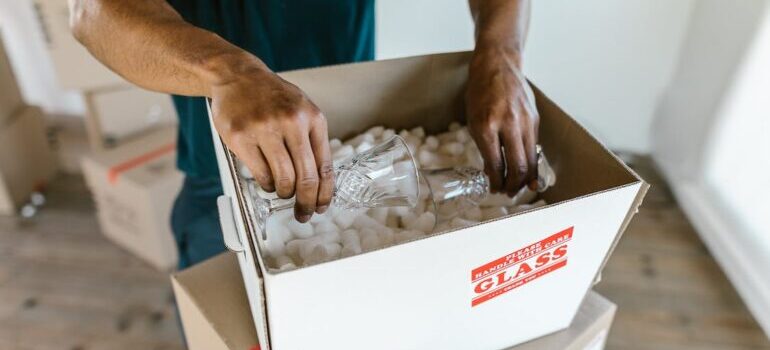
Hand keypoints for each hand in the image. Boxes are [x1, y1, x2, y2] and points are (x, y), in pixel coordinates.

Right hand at [210, 65, 332, 222]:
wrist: (238, 76)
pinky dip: (266, 184)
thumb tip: (320, 183)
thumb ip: (312, 141)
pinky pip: (261, 174)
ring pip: (283, 179)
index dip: (324, 193)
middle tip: (303, 214)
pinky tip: (267, 180)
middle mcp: (291, 122)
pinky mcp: (241, 137)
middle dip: (306, 202)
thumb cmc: (272, 98)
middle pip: (306, 177)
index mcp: (312, 118)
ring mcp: (265, 129)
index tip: (321, 207)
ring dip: (284, 192)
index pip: (324, 165)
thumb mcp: (302, 111)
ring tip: (282, 190)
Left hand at [465, 47, 538, 195]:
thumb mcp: (473, 120)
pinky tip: (527, 171)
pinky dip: (531, 162)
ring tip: (518, 186)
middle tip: (507, 193)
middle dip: (513, 185)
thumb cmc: (480, 93)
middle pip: (518, 166)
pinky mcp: (535, 119)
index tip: (494, 189)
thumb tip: (493, 173)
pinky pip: (534, 147)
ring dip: (525, 178)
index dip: (496, 182)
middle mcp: (508, 124)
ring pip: (530, 159)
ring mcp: (525, 121)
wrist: (498, 65)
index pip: (496, 165)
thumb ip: (483, 147)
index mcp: (487, 126)